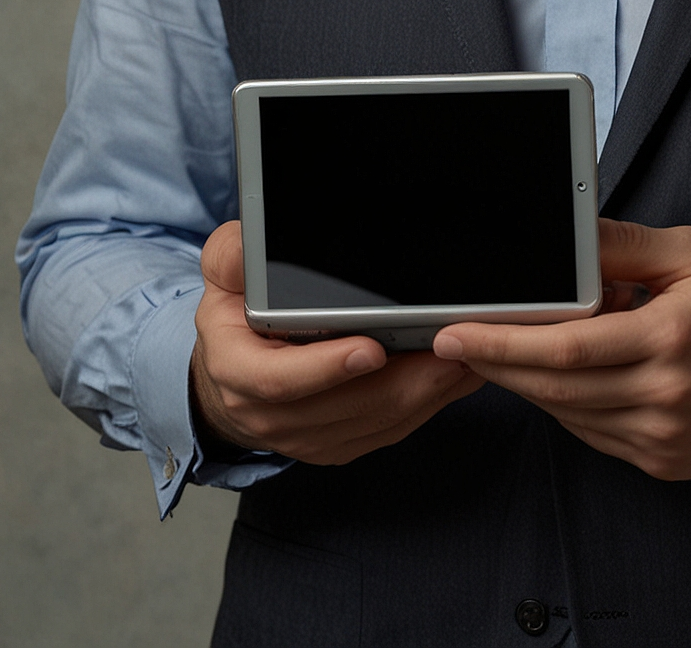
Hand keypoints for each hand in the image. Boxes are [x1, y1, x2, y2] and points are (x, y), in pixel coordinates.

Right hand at [191, 220, 482, 463]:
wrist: (229, 378)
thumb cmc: (235, 320)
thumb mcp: (223, 276)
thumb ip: (233, 256)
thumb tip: (250, 246)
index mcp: (238, 372)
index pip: (281, 381)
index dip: (328, 369)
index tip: (372, 349)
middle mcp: (271, 415)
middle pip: (347, 406)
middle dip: (405, 379)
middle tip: (450, 347)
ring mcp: (306, 437)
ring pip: (376, 422)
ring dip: (427, 393)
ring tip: (467, 356)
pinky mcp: (337, 444)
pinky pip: (387, 431)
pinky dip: (426, 406)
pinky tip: (455, 377)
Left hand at [431, 218, 690, 480]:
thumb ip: (623, 246)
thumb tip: (569, 235)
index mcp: (670, 338)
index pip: (563, 349)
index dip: (500, 344)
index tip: (456, 332)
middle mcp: (667, 397)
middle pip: (555, 390)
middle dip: (497, 366)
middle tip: (456, 343)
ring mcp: (668, 439)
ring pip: (571, 417)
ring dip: (530, 387)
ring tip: (509, 351)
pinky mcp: (670, 462)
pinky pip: (598, 436)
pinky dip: (570, 408)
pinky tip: (564, 379)